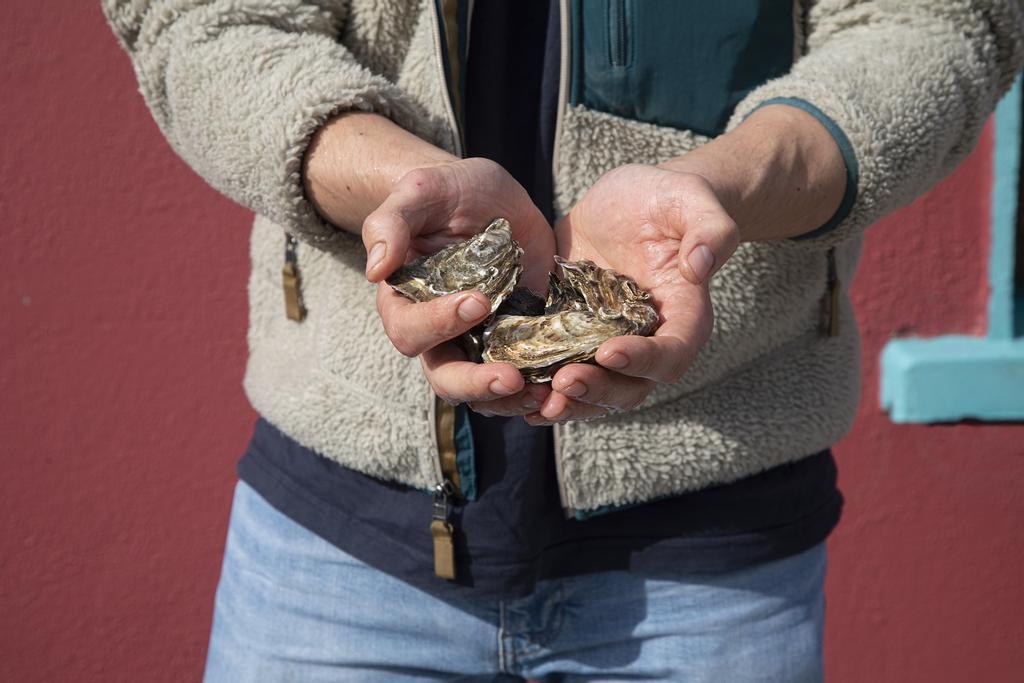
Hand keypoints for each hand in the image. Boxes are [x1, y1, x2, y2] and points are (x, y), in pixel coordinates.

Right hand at [364, 157, 555, 413]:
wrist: (489, 197)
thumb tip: (375, 271)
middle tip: (511, 378)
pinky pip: (526, 377)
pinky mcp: (519, 340)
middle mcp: (439, 334)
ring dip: (511, 398)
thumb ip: (391, 224)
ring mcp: (480, 342)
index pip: (410, 332)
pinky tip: (568, 382)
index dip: (438, 325)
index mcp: (406, 303)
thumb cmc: (445, 192)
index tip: (477, 302)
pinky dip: (543, 386)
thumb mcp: (420, 192)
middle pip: (445, 378)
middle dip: (476, 383)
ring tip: (543, 393)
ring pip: (484, 391)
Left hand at [527, 164, 739, 424]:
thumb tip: (703, 265)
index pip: (672, 354)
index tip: (608, 351)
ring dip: (567, 403)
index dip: (643, 361)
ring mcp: (608, 343)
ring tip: (534, 402)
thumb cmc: (669, 200)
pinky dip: (539, 388)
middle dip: (598, 390)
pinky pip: (559, 373)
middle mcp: (647, 342)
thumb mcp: (692, 202)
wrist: (631, 201)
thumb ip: (710, 231)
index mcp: (683, 317)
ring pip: (594, 392)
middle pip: (630, 387)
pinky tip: (510, 388)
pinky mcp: (573, 336)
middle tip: (564, 382)